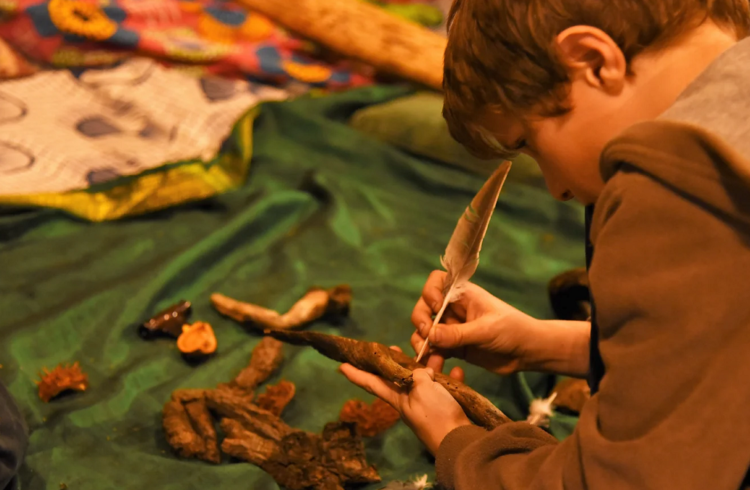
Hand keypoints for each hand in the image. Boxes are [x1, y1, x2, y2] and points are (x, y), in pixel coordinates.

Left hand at [339, 347, 471, 454]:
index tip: (341, 365)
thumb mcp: (422, 390)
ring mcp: (429, 406)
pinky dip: (451, 379)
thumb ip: (418, 375)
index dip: (356, 374)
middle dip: (395, 362)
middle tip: (393, 347)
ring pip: (426, 380)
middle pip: (399, 377)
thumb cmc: (436, 415)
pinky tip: (457, 371)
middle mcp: (410, 401)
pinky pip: (446, 388)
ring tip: (434, 352)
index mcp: (398, 399)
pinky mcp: (447, 408)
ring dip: (430, 366)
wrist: (461, 441)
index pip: (372, 383)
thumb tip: (423, 372)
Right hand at [411, 270, 544, 374]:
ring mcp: (452, 328)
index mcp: (463, 294)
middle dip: (420, 320)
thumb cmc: (512, 330)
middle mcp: (454, 309)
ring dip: (421, 342)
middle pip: (424, 307)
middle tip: (425, 335)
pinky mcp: (454, 347)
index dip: (430, 292)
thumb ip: (457, 334)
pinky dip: (430, 357)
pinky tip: (434, 366)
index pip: (436, 281)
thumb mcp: (486, 330)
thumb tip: (429, 335)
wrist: (527, 352)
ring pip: (425, 330)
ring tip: (427, 355)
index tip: (436, 308)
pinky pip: (434, 349)